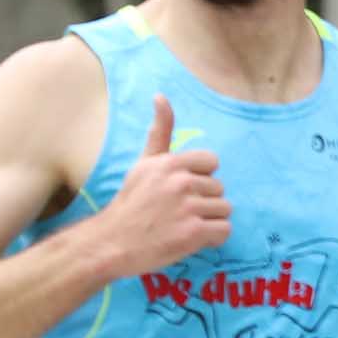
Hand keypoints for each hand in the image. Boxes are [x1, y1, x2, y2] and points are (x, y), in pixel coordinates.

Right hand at [94, 92, 226, 274]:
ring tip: (185, 225)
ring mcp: (188, 208)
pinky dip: (214, 238)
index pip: (212, 162)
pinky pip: (225, 230)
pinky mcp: (194, 233)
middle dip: (204, 201)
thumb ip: (160, 132)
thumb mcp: (144, 163)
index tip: (183, 190)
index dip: (201, 178)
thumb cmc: (131, 203)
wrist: (113, 242)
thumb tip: (161, 96)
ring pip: (224, 209)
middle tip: (179, 212)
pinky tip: (194, 238)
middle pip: (219, 188)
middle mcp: (181, 181)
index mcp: (170, 163)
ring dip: (210, 220)